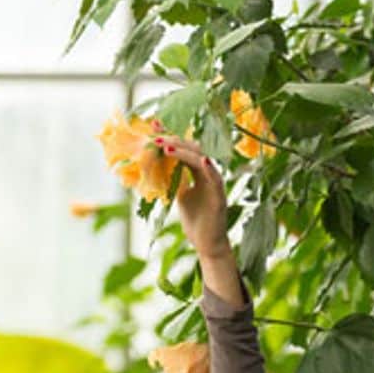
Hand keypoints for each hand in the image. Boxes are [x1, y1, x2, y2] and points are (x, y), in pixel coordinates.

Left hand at [155, 132, 230, 258]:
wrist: (207, 245)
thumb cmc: (196, 222)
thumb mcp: (181, 197)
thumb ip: (175, 182)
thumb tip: (159, 169)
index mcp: (199, 173)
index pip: (184, 151)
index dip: (171, 138)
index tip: (154, 127)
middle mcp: (208, 174)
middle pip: (193, 149)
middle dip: (174, 140)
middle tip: (155, 135)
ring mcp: (215, 183)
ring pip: (202, 159)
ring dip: (184, 152)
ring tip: (166, 146)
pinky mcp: (219, 196)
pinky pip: (215, 178)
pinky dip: (208, 168)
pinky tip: (200, 160)